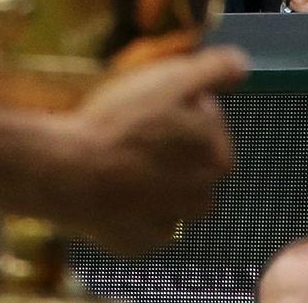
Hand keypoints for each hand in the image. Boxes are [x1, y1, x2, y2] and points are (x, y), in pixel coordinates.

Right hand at [18, 48, 244, 255]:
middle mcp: (201, 200)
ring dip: (149, 182)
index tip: (149, 103)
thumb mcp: (170, 80)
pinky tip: (105, 187)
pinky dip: (125, 207)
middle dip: (168, 149)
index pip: (209, 126)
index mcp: (217, 161)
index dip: (180, 109)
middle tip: (129, 130)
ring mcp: (167, 226)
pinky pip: (136, 222)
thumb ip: (213, 69)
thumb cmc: (120, 124)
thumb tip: (242, 63)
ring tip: (115, 159)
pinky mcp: (135, 244)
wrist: (65, 171)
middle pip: (189, 164)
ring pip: (164, 197)